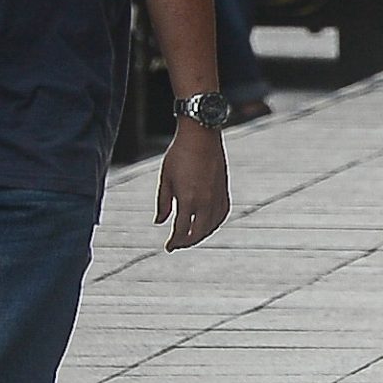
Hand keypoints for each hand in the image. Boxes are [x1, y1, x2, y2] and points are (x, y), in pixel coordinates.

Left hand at [156, 125, 229, 249]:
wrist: (201, 135)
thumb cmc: (179, 154)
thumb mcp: (165, 179)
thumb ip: (163, 203)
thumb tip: (159, 222)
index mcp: (188, 200)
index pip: (181, 231)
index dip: (174, 242)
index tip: (168, 247)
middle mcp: (205, 202)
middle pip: (197, 233)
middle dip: (186, 242)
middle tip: (177, 245)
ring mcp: (217, 196)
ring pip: (211, 226)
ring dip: (201, 235)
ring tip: (190, 237)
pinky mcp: (224, 190)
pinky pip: (221, 215)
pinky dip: (214, 224)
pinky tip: (207, 224)